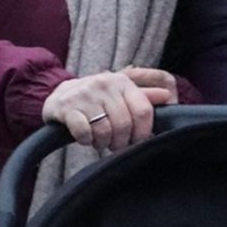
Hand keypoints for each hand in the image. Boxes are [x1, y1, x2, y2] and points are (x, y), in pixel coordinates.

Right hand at [43, 67, 173, 152]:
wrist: (59, 96)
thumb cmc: (96, 99)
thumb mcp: (120, 94)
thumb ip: (143, 95)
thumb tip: (167, 96)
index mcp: (122, 81)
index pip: (143, 111)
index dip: (142, 132)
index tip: (136, 141)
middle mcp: (104, 83)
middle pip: (124, 124)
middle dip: (120, 142)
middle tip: (114, 144)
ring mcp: (84, 94)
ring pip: (104, 130)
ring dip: (102, 143)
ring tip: (99, 141)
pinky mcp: (66, 107)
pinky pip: (84, 132)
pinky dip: (86, 140)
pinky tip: (85, 137)